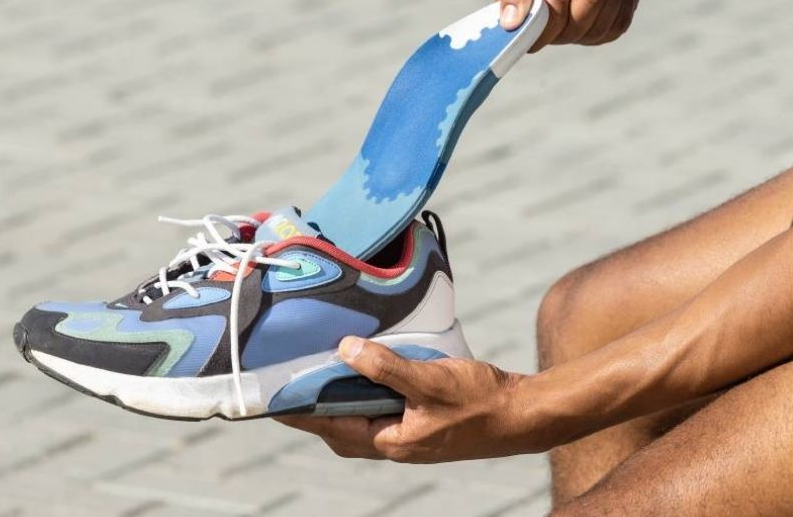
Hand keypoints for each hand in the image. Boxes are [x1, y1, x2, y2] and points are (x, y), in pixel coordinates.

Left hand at [275, 337, 558, 462]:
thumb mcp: (429, 380)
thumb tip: (346, 350)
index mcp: (389, 441)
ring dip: (342, 398)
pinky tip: (370, 369)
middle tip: (291, 381)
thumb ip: (386, 367)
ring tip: (323, 371)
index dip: (298, 413)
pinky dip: (368, 392)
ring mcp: (409, 434)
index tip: (270, 400)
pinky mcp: (423, 421)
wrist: (523, 415)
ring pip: (361, 418)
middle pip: (340, 428)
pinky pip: (383, 409)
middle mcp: (394, 442)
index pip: (329, 427)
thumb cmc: (481, 403)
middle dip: (313, 409)